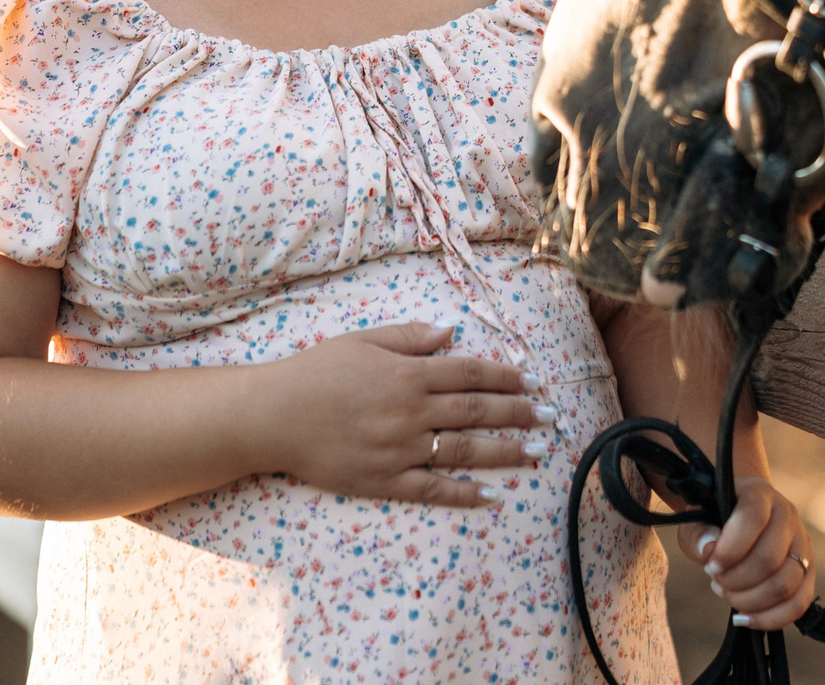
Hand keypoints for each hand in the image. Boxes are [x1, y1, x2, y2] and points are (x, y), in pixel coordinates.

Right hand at [261, 322, 552, 507]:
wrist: (273, 416)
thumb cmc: (316, 372)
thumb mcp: (363, 340)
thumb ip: (410, 336)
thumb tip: (451, 330)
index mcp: (408, 373)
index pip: (472, 373)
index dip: (508, 376)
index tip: (533, 380)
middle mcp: (411, 411)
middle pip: (478, 410)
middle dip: (520, 412)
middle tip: (551, 416)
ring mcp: (400, 449)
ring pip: (465, 451)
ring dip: (506, 451)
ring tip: (537, 452)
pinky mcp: (384, 481)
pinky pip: (432, 489)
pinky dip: (464, 493)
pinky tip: (491, 495)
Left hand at [681, 477, 814, 630]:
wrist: (739, 514)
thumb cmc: (715, 518)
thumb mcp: (696, 519)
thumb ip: (697, 533)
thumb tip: (710, 550)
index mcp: (760, 494)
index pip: (753, 518)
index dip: (730, 548)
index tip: (710, 565)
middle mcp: (788, 516)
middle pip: (769, 558)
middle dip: (736, 579)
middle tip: (715, 579)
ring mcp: (802, 544)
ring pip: (785, 584)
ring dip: (749, 599)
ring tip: (727, 593)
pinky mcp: (807, 572)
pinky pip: (799, 603)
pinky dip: (771, 618)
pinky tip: (744, 618)